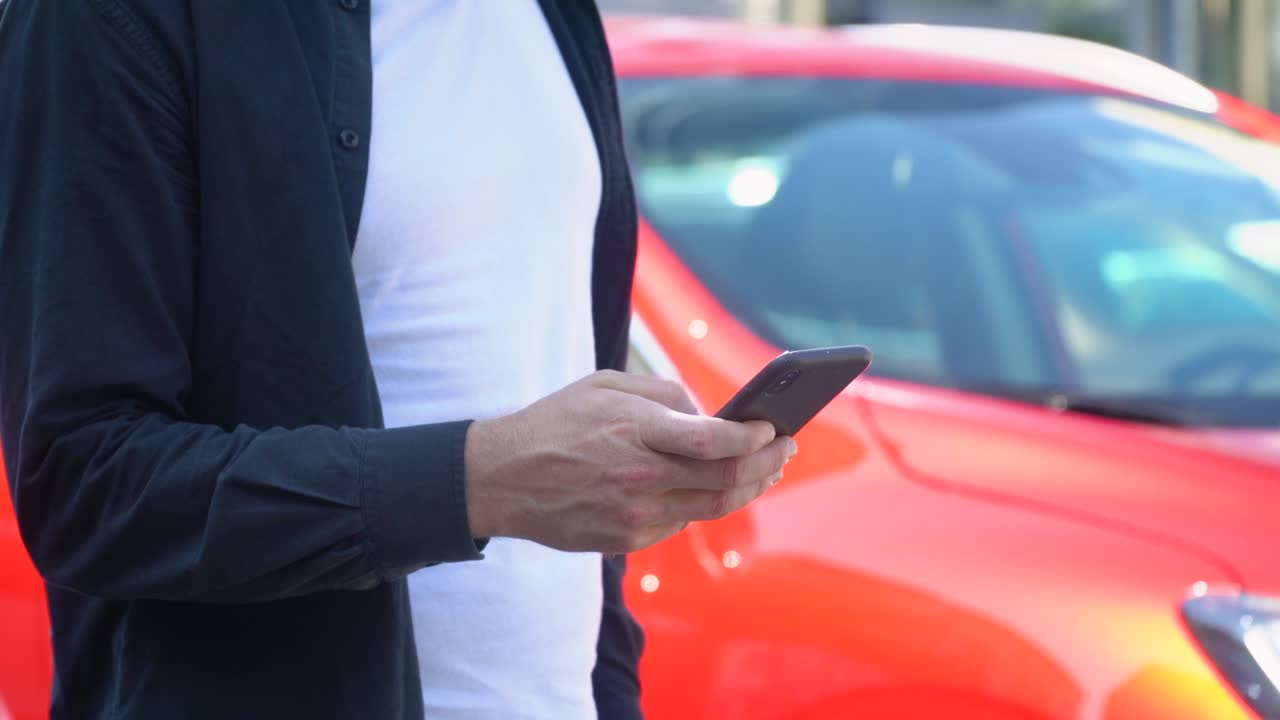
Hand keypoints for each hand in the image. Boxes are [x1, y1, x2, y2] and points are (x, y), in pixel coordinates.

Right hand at [464, 371, 796, 552]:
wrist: (501, 479)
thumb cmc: (556, 423)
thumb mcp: (606, 385)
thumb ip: (664, 395)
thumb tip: (711, 416)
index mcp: (636, 431)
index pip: (715, 441)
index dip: (754, 437)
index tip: (773, 427)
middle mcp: (641, 477)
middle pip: (727, 479)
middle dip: (767, 463)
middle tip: (786, 449)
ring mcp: (635, 515)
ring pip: (714, 507)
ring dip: (749, 488)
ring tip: (767, 471)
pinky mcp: (628, 539)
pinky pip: (682, 522)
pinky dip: (706, 503)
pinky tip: (718, 487)